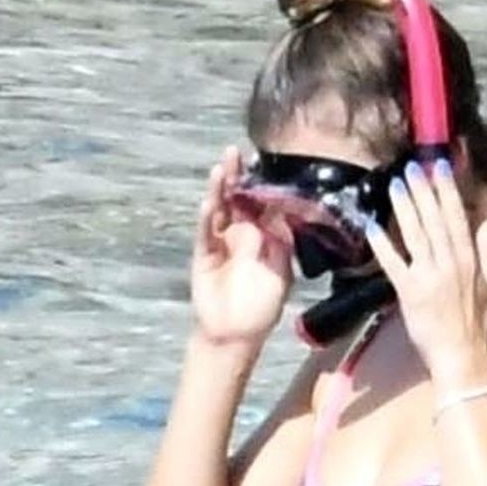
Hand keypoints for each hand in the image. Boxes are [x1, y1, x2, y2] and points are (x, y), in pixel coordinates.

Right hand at [189, 145, 293, 346]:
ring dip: (219, 190)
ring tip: (220, 169)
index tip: (264, 162)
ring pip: (219, 209)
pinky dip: (206, 218)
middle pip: (238, 198)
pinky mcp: (204, 254)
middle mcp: (242, 232)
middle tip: (235, 152)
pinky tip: (208, 203)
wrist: (236, 333)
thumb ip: (281, 244)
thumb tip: (281, 215)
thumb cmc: (262, 304)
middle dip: (237, 176)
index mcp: (265, 235)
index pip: (263, 203)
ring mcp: (221, 241)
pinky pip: (205, 233)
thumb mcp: (282, 272)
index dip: (263, 184)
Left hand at [366, 159, 486, 392]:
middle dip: (423, 190)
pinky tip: (372, 226)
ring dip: (404, 208)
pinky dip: (383, 245)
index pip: (458, 216)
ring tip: (394, 184)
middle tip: (411, 166)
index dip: (447, 189)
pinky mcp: (409, 293)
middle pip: (435, 219)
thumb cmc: (477, 325)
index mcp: (470, 259)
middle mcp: (451, 263)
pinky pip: (394, 263)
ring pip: (415, 234)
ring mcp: (429, 277)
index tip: (439, 166)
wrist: (462, 357)